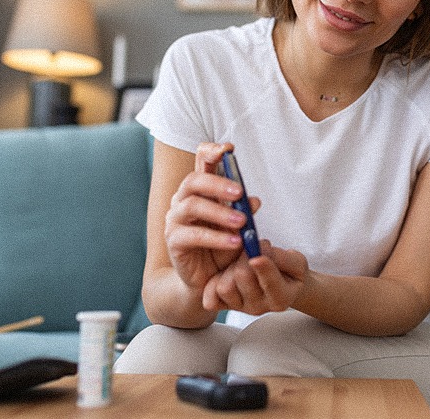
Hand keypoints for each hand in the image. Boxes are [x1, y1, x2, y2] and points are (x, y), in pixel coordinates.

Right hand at [164, 142, 259, 292]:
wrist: (208, 279)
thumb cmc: (224, 247)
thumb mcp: (239, 227)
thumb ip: (244, 211)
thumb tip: (255, 200)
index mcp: (200, 189)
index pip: (200, 162)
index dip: (211, 152)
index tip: (229, 149)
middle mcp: (183, 200)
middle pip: (194, 180)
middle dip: (218, 183)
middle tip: (240, 192)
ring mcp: (175, 219)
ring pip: (192, 205)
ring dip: (219, 212)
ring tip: (242, 222)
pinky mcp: (174, 241)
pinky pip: (192, 235)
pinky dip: (216, 237)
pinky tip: (235, 242)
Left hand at [202, 241, 308, 314]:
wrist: (280, 282)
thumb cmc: (288, 271)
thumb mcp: (296, 262)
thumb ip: (281, 257)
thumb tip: (260, 249)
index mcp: (281, 298)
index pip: (270, 284)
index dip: (263, 268)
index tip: (257, 255)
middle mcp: (259, 307)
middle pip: (243, 277)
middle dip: (245, 256)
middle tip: (251, 246)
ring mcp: (240, 308)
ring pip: (225, 287)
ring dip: (230, 267)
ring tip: (240, 261)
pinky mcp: (224, 306)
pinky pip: (211, 297)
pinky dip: (214, 281)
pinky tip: (225, 272)